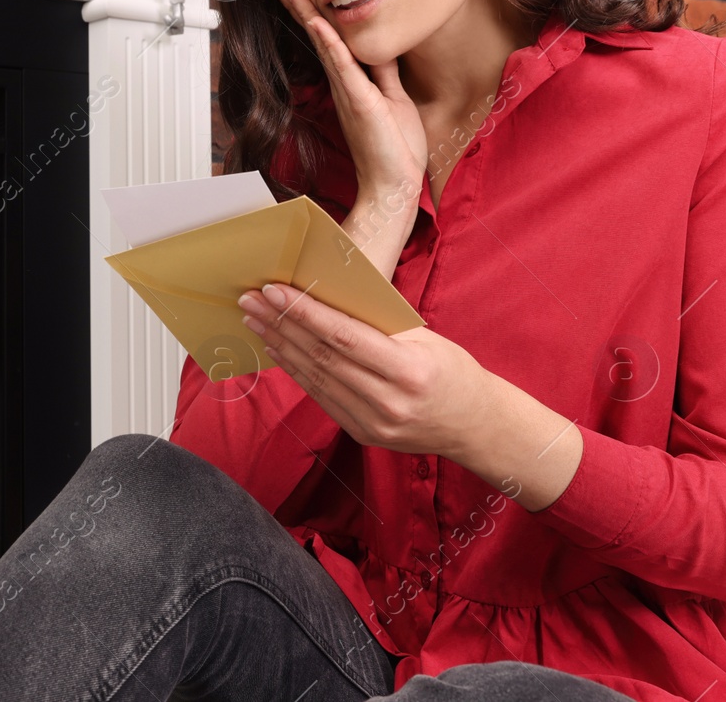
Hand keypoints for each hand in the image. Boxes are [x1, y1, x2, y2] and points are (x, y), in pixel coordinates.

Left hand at [237, 280, 496, 457]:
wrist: (475, 426)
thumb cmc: (452, 371)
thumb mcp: (425, 339)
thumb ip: (379, 323)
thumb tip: (328, 295)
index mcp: (410, 371)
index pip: (344, 337)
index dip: (304, 313)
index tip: (274, 290)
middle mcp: (389, 402)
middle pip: (322, 357)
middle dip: (281, 324)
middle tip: (251, 300)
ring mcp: (374, 424)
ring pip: (316, 377)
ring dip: (281, 346)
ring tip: (255, 320)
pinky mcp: (363, 434)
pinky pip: (322, 397)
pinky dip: (296, 370)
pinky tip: (278, 348)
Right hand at [268, 0, 427, 197]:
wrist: (394, 185)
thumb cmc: (395, 149)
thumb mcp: (393, 98)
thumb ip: (384, 72)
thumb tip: (380, 46)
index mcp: (351, 81)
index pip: (329, 38)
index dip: (312, 12)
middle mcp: (343, 83)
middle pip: (316, 34)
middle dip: (297, 4)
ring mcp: (348, 91)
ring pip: (323, 43)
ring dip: (305, 13)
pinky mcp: (360, 102)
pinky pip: (343, 66)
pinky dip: (330, 43)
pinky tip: (318, 23)